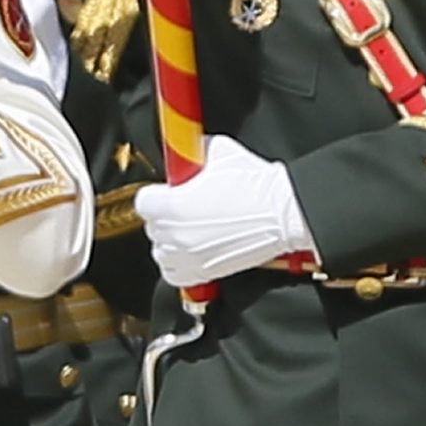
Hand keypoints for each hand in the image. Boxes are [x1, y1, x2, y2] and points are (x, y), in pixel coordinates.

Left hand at [140, 135, 314, 287]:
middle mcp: (175, 234)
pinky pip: (172, 274)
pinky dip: (178, 263)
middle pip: (152, 225)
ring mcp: (187, 256)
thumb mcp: (220, 151)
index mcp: (173, 204)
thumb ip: (194, 153)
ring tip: (191, 227)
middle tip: (187, 204)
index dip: (157, 193)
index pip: (143, 201)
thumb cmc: (256, 184)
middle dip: (166, 214)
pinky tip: (191, 249)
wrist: (282, 212)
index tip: (167, 190)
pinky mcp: (201, 273)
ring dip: (171, 239)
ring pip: (160, 250)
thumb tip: (187, 152)